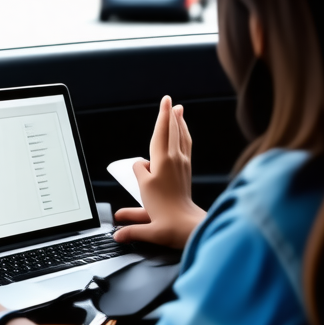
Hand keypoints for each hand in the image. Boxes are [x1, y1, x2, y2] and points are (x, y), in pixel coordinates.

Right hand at [112, 96, 206, 249]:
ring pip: (181, 137)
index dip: (162, 117)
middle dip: (170, 114)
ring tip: (178, 110)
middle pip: (172, 131)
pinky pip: (186, 146)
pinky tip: (183, 132)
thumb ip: (138, 179)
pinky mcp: (187, 171)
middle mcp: (174, 161)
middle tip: (169, 100)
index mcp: (161, 164)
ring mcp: (182, 165)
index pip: (161, 134)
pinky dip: (184, 135)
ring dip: (179, 122)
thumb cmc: (163, 213)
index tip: (166, 103)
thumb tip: (136, 174)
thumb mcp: (143, 197)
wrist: (184, 224)